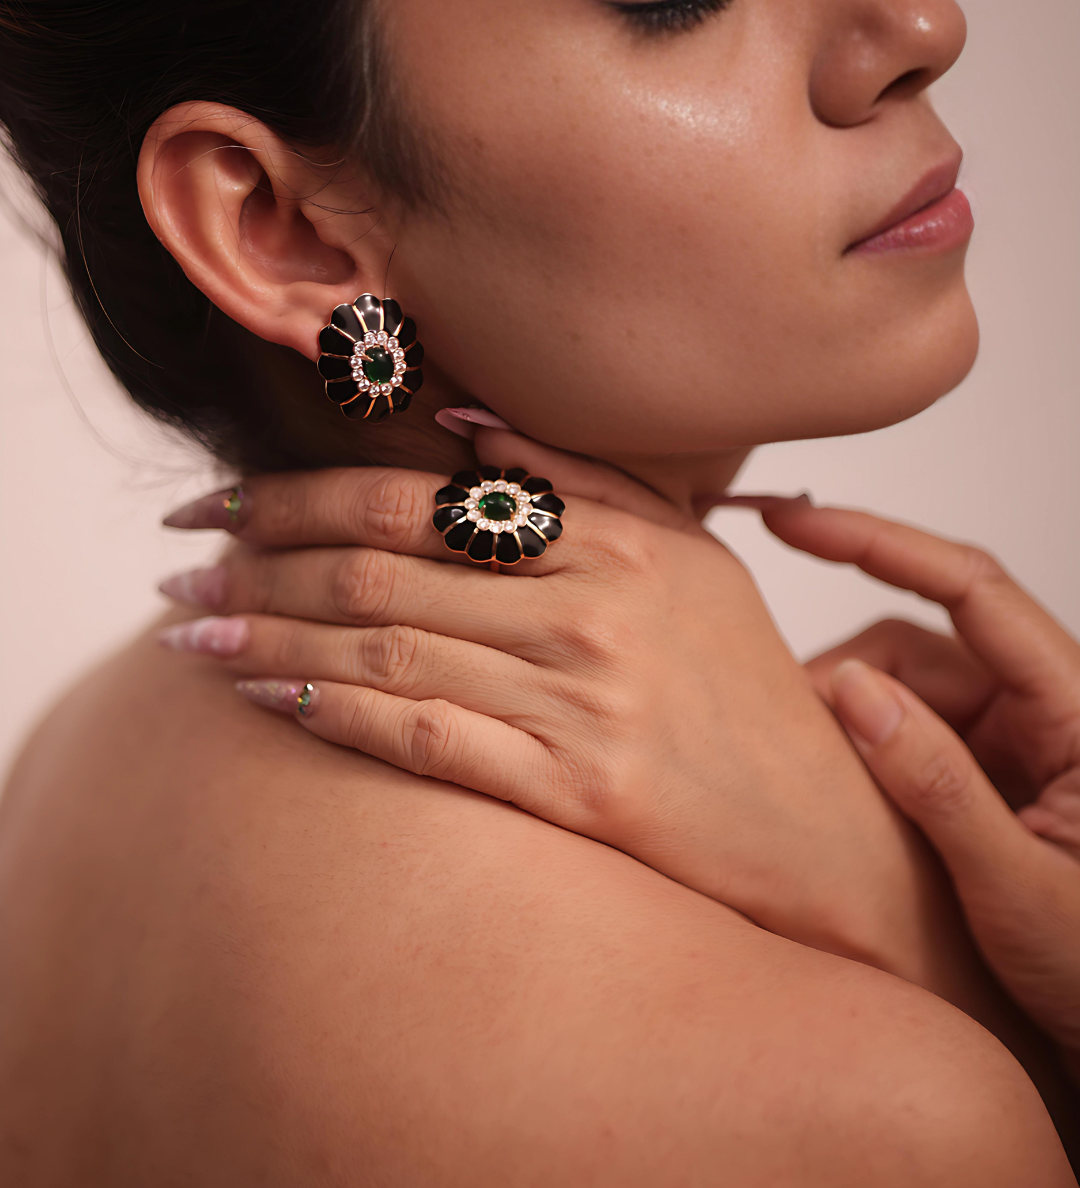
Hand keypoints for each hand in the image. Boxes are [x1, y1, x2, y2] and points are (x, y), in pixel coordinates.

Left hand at [158, 435, 986, 1002]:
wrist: (824, 828)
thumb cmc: (742, 689)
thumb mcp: (690, 558)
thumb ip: (588, 478)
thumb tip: (462, 425)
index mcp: (622, 533)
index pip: (422, 494)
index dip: (301, 492)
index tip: (220, 500)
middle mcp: (599, 604)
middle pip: (385, 566)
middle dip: (259, 560)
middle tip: (181, 565)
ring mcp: (588, 698)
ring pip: (386, 648)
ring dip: (270, 635)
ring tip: (187, 634)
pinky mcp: (580, 789)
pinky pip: (424, 738)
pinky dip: (330, 714)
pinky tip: (264, 702)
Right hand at [761, 500, 1079, 1071]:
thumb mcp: (1019, 889)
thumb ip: (936, 784)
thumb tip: (849, 688)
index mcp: (1078, 712)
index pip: (972, 589)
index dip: (877, 541)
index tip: (793, 520)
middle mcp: (1046, 707)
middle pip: (919, 642)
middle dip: (842, 676)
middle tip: (779, 736)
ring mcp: (1013, 738)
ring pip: (903, 686)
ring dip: (846, 722)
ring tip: (817, 791)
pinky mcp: (986, 769)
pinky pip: (907, 730)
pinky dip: (861, 751)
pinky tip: (840, 802)